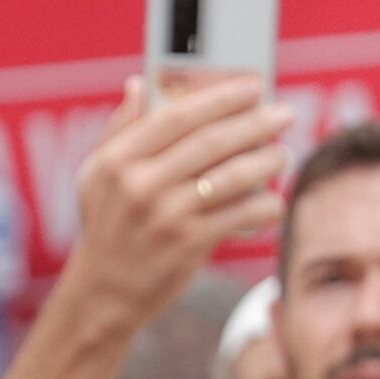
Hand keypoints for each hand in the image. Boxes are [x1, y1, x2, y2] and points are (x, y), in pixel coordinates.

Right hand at [54, 76, 292, 329]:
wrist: (103, 295)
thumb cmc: (106, 229)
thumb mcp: (95, 177)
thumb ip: (117, 130)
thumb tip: (137, 84)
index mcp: (118, 160)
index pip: (177, 116)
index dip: (220, 98)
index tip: (252, 87)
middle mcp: (140, 185)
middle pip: (210, 142)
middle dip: (254, 124)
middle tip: (284, 114)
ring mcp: (165, 216)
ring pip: (230, 176)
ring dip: (266, 161)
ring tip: (283, 154)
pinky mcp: (187, 245)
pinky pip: (238, 216)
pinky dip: (263, 205)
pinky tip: (274, 201)